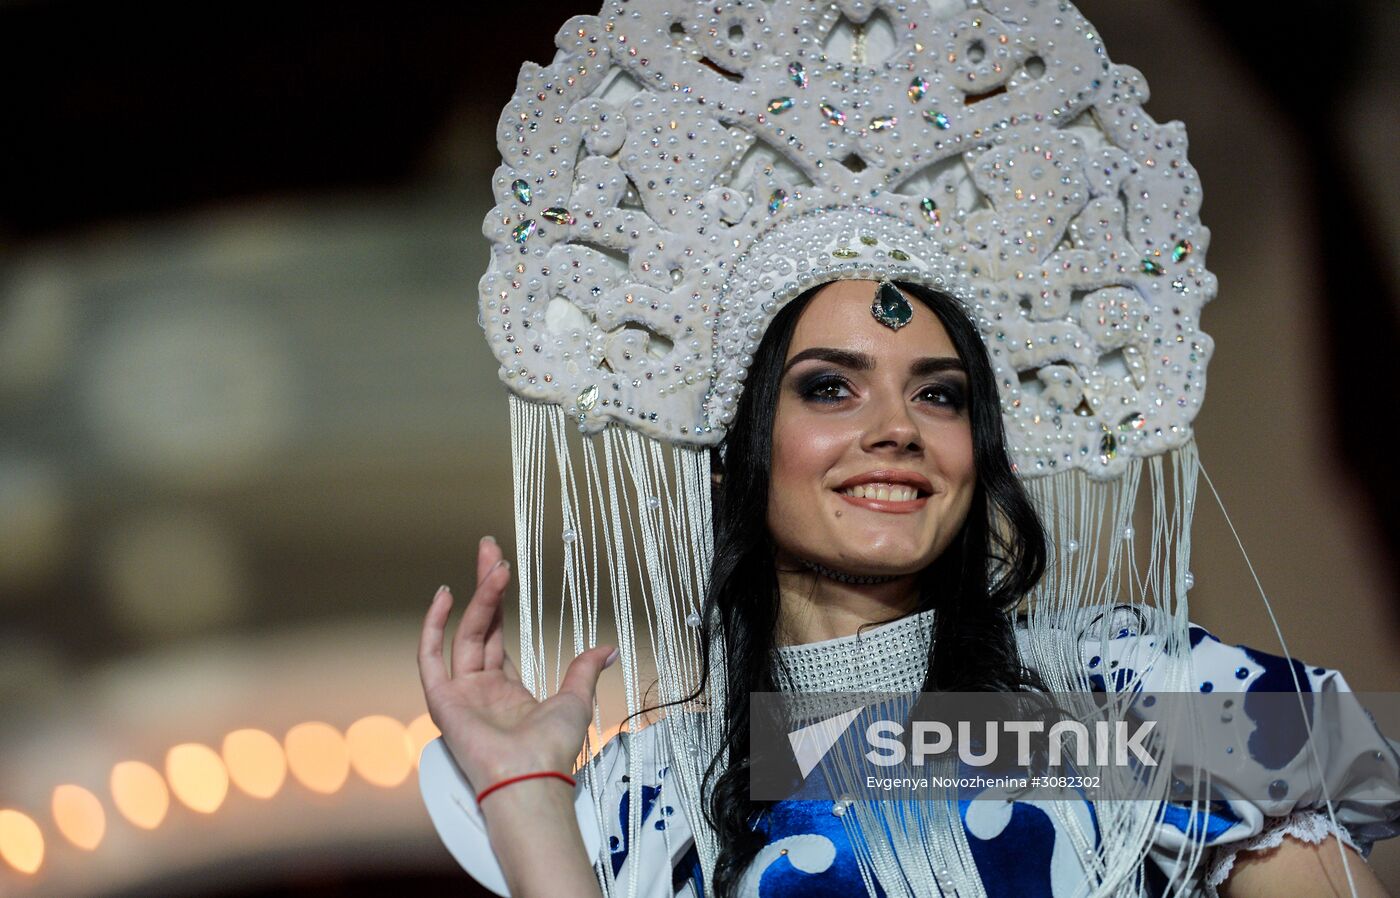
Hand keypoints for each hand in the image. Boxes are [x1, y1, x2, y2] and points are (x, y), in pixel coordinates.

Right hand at [418, 536, 616, 795]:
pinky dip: (433, 626)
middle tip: (491, 547)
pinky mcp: (442, 700)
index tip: (504, 566)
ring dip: (480, 597)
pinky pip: (429, 656)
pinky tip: (445, 595)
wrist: (533, 773)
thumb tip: (607, 648)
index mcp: (506, 690)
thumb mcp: (575, 699)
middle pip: (480, 625)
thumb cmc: (553, 748)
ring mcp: (459, 693)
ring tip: (495, 565)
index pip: (498, 634)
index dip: (500, 599)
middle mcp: (479, 688)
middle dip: (486, 585)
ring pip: (466, 633)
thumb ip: (583, 670)